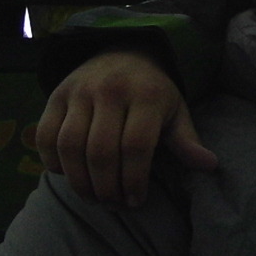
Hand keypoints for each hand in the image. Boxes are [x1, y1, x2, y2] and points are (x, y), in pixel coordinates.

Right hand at [36, 50, 218, 206]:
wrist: (122, 51)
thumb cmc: (152, 91)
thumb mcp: (175, 110)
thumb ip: (187, 140)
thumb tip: (209, 166)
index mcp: (147, 94)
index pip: (136, 146)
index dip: (134, 180)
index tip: (136, 201)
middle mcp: (111, 90)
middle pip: (101, 151)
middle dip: (106, 188)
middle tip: (113, 204)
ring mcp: (80, 91)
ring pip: (70, 146)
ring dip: (79, 181)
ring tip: (93, 197)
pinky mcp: (56, 96)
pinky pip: (46, 137)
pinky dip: (53, 162)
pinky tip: (69, 174)